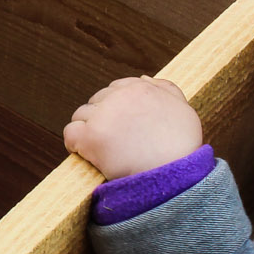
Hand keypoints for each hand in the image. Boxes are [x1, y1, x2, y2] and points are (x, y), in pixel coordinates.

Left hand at [63, 77, 203, 179]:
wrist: (175, 176)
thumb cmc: (181, 148)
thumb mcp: (183, 110)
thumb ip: (165, 89)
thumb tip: (143, 78)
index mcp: (140, 88)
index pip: (115, 90)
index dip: (116, 109)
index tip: (121, 125)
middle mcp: (120, 97)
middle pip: (97, 101)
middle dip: (102, 118)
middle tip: (114, 140)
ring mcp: (104, 116)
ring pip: (81, 116)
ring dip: (88, 130)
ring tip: (102, 148)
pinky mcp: (91, 137)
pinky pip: (70, 133)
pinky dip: (73, 143)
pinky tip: (84, 153)